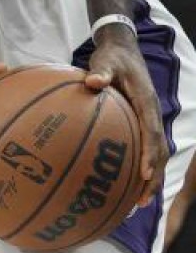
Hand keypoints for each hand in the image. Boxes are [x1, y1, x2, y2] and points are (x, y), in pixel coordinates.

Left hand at [85, 30, 165, 206]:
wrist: (122, 50)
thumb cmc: (112, 57)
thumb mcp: (106, 60)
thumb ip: (101, 71)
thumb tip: (92, 81)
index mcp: (146, 102)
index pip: (151, 131)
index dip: (150, 153)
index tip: (145, 173)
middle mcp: (151, 114)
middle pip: (159, 150)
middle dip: (154, 176)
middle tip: (143, 201)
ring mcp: (148, 119)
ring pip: (155, 154)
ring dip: (151, 178)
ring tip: (139, 202)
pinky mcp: (141, 122)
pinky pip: (145, 148)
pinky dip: (141, 167)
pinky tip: (126, 183)